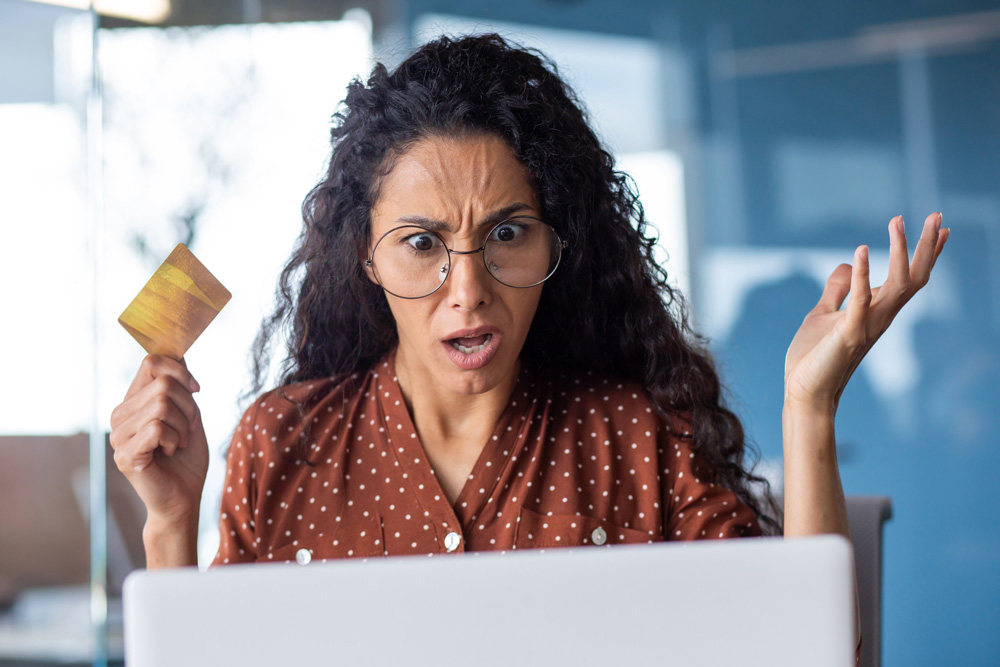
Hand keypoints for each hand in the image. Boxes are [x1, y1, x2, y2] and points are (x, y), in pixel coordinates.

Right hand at [109, 354, 209, 526]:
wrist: (183, 498)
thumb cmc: (186, 458)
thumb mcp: (190, 414)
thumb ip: (180, 386)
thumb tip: (179, 351)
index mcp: (133, 402)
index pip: (151, 363)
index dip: (180, 371)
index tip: (196, 390)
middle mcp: (120, 415)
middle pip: (164, 384)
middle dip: (189, 407)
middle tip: (187, 430)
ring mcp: (118, 435)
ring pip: (163, 405)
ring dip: (184, 426)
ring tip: (177, 444)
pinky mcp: (125, 454)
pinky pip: (157, 428)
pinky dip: (175, 439)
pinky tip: (169, 453)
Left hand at [784, 212, 948, 413]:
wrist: (803, 391)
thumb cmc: (813, 357)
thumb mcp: (823, 314)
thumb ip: (837, 291)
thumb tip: (849, 263)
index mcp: (876, 312)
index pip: (909, 278)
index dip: (924, 254)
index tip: (940, 228)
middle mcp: (879, 318)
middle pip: (914, 278)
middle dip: (925, 247)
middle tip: (936, 215)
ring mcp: (867, 325)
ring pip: (898, 285)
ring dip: (900, 251)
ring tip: (898, 221)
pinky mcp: (848, 333)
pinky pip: (860, 301)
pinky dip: (863, 275)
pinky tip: (862, 251)